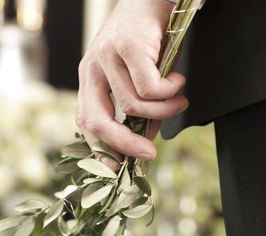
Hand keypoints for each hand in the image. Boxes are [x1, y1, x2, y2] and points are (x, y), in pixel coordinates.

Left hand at [76, 0, 188, 161]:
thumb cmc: (147, 37)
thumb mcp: (135, 74)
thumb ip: (137, 105)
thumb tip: (146, 138)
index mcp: (89, 78)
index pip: (86, 121)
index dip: (101, 148)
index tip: (120, 168)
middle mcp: (92, 68)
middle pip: (98, 120)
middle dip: (124, 144)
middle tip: (149, 154)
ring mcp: (106, 56)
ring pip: (132, 105)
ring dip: (163, 111)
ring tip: (179, 101)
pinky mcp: (126, 47)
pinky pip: (149, 87)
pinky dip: (168, 92)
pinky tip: (177, 80)